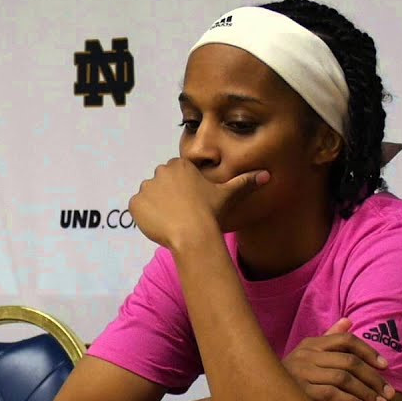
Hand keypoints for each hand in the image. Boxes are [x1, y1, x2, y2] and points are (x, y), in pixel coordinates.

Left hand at [127, 157, 268, 248]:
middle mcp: (160, 172)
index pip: (177, 174)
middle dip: (169, 196)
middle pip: (162, 184)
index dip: (183, 190)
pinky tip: (160, 225)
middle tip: (182, 213)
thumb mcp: (229, 195)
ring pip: (150, 196)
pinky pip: (137, 208)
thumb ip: (245, 182)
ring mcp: (145, 188)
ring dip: (156, 206)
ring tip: (172, 220)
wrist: (192, 234)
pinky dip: (145, 216)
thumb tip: (267, 175)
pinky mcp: (135, 204)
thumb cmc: (211, 212)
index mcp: (179, 166)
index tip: (191, 203)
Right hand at [282, 318, 395, 400]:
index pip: (346, 340)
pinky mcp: (300, 391)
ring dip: (366, 392)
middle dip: (374, 378)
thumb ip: (329, 338)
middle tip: (389, 394)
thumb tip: (349, 320)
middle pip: (349, 361)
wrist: (264, 395)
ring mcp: (302, 372)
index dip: (369, 352)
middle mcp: (306, 355)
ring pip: (343, 378)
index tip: (386, 367)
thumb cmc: (293, 375)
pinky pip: (330, 394)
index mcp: (312, 343)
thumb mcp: (308, 353)